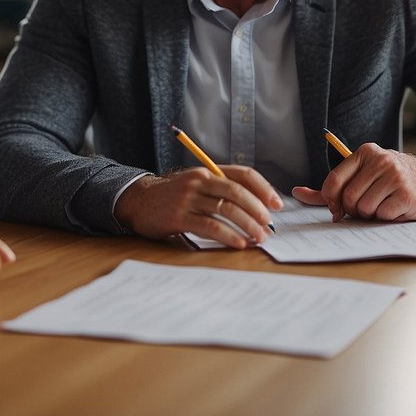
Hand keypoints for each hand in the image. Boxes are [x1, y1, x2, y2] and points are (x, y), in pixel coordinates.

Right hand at [114, 167, 282, 247]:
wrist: (138, 200)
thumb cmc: (172, 195)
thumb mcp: (195, 185)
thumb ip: (219, 189)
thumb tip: (254, 205)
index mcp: (207, 171)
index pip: (243, 174)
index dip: (263, 188)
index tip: (276, 204)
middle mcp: (199, 181)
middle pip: (237, 192)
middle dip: (258, 209)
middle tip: (269, 225)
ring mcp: (188, 199)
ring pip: (226, 209)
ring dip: (247, 224)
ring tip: (259, 237)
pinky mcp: (179, 217)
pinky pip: (210, 226)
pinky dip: (229, 236)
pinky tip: (239, 243)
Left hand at [291, 142, 415, 221]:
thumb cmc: (393, 181)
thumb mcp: (363, 175)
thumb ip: (331, 187)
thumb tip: (297, 193)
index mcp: (364, 152)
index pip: (333, 181)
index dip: (331, 201)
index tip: (338, 209)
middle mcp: (379, 161)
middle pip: (348, 198)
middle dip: (354, 209)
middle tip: (369, 206)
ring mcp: (394, 177)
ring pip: (364, 209)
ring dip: (371, 215)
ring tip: (384, 205)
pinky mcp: (407, 195)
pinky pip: (383, 215)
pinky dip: (386, 218)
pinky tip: (396, 208)